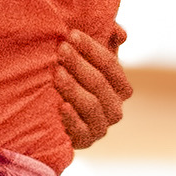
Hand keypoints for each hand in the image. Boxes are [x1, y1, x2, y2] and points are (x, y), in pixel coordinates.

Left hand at [55, 22, 130, 151]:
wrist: (53, 116)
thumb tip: (120, 33)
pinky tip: (61, 105)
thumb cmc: (74, 79)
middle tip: (60, 49)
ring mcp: (101, 128)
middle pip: (100, 83)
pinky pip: (81, 132)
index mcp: (121, 88)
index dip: (92, 48)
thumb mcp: (89, 59)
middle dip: (79, 64)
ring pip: (91, 105)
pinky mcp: (84, 143)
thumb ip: (107, 39)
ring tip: (56, 73)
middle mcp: (115, 109)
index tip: (72, 34)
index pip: (110, 65)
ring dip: (74, 87)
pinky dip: (72, 119)